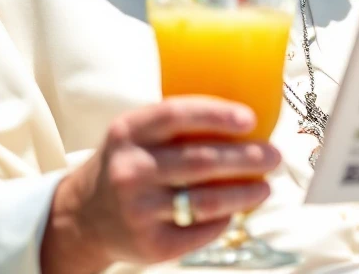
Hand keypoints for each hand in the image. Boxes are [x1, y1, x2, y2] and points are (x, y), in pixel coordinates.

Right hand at [40, 96, 280, 273]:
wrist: (83, 217)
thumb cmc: (126, 164)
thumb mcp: (134, 134)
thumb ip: (174, 123)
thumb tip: (242, 119)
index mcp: (129, 131)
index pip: (176, 114)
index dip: (217, 115)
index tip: (250, 119)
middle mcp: (131, 169)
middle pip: (201, 161)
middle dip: (246, 158)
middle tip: (274, 155)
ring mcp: (139, 209)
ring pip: (206, 200)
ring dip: (245, 193)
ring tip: (266, 186)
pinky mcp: (150, 244)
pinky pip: (200, 230)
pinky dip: (224, 219)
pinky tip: (236, 210)